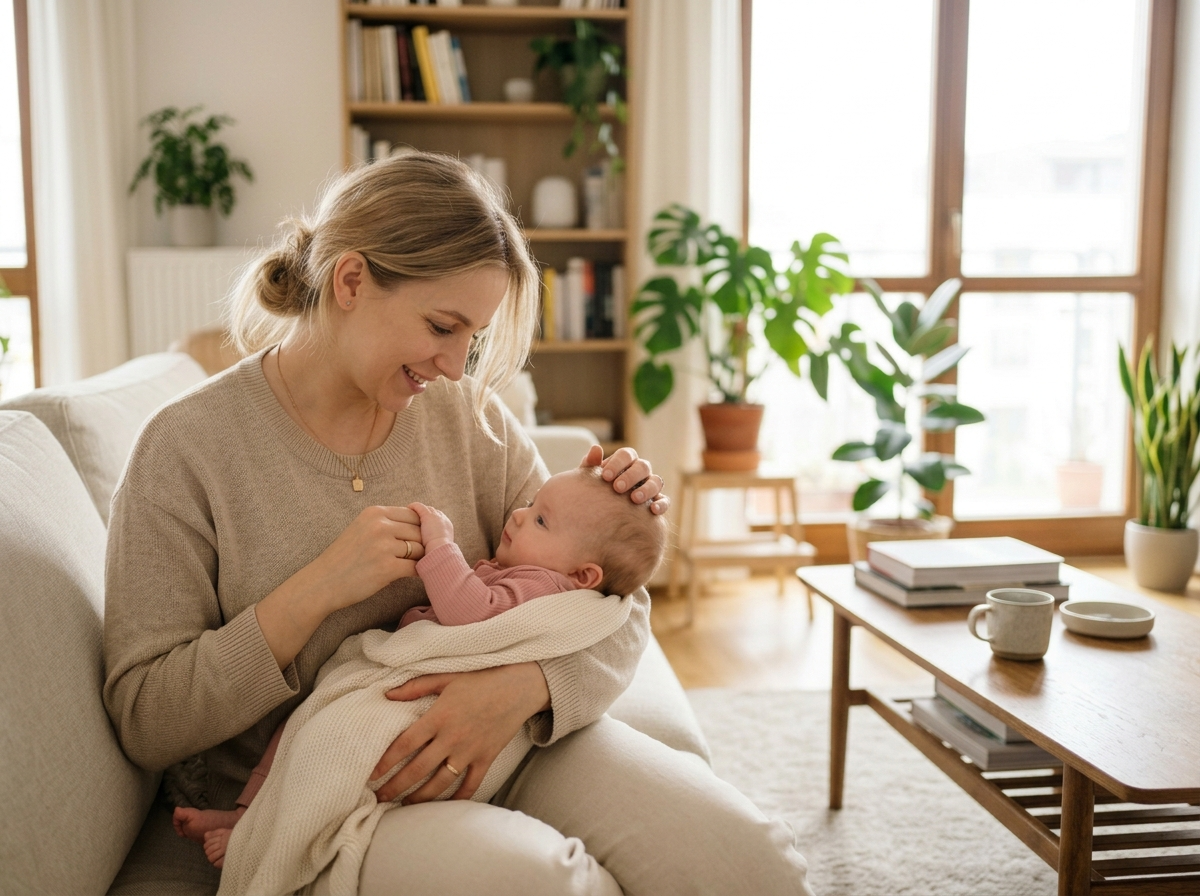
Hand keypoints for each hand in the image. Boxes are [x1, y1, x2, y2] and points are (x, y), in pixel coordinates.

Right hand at [307, 505, 425, 613]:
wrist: (322, 582)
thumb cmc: (344, 558)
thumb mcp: (362, 528)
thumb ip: (387, 522)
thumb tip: (422, 522)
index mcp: (375, 512)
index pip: (413, 514)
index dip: (420, 528)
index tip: (417, 540)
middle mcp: (380, 525)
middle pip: (420, 531)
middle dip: (422, 545)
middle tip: (418, 556)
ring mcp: (384, 546)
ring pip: (420, 549)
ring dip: (420, 559)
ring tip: (413, 566)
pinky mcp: (387, 567)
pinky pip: (416, 567)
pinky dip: (418, 572)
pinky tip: (412, 576)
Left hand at [371, 663, 549, 803]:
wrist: (521, 686)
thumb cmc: (482, 678)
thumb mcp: (447, 677)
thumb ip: (416, 687)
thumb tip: (387, 695)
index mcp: (439, 716)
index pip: (405, 744)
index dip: (386, 761)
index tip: (371, 774)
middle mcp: (452, 737)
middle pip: (418, 769)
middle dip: (396, 786)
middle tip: (379, 798)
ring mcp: (470, 751)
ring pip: (440, 783)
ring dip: (420, 798)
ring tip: (404, 805)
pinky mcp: (486, 759)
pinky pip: (470, 786)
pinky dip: (457, 799)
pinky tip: (443, 806)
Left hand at [408, 502, 454, 553]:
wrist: (440, 551)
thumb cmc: (438, 555)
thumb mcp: (438, 548)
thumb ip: (433, 545)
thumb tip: (426, 551)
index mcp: (448, 527)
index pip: (438, 518)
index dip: (430, 519)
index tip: (421, 523)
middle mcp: (443, 519)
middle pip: (433, 511)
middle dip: (424, 513)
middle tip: (414, 517)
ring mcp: (436, 516)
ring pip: (426, 508)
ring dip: (418, 510)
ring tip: (408, 513)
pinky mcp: (427, 515)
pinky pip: (419, 507)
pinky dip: (413, 507)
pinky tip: (407, 509)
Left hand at [580, 445, 669, 514]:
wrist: (599, 512)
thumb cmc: (595, 491)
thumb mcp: (589, 479)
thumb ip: (590, 464)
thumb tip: (595, 448)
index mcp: (625, 461)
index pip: (626, 454)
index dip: (617, 463)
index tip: (605, 476)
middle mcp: (640, 471)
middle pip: (643, 466)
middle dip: (631, 476)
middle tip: (617, 488)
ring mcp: (651, 486)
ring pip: (656, 481)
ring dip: (647, 489)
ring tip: (634, 499)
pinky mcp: (658, 501)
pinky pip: (665, 500)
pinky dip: (661, 504)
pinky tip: (653, 510)